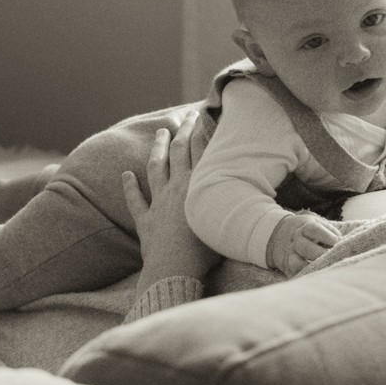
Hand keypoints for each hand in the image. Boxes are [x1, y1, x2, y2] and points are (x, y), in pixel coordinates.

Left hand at [122, 112, 220, 284]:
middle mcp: (176, 188)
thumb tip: (259, 194)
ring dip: (157, 149)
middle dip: (182, 131)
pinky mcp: (145, 221)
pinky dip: (130, 187)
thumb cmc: (207, 251)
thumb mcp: (228, 221)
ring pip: (155, 168)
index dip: (200, 131)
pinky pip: (135, 200)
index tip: (201, 115)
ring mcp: (158, 203)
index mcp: (197, 186)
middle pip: (178, 152)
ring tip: (160, 133)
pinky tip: (126, 175)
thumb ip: (237, 203)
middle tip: (185, 117)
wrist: (176, 269)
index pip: (199, 151)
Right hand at [265, 212, 340, 275]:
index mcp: (304, 228)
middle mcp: (296, 241)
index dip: (326, 235)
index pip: (312, 229)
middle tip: (332, 257)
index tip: (337, 241)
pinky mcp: (287, 267)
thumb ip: (332, 232)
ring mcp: (290, 254)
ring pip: (296, 262)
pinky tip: (316, 278)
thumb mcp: (318, 224)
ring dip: (310, 267)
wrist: (281, 234)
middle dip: (319, 253)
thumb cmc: (309, 232)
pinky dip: (304, 276)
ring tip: (324, 269)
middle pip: (303, 246)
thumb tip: (344, 243)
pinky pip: (294, 274)